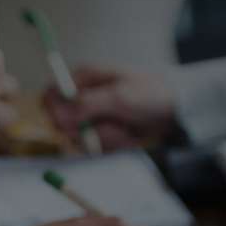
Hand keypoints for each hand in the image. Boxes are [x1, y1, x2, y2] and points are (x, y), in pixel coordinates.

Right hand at [41, 67, 180, 151]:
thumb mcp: (119, 97)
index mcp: (83, 79)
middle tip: (112, 124)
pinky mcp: (101, 133)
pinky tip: (129, 133)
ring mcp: (92, 117)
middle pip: (62, 123)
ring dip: (105, 136)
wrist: (174, 111)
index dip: (54, 112)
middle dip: (87, 129)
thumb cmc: (149, 94)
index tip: (70, 123)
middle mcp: (83, 98)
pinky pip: (96, 146)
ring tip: (126, 126)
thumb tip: (59, 115)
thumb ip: (87, 105)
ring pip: (81, 138)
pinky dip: (114, 143)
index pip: (50, 96)